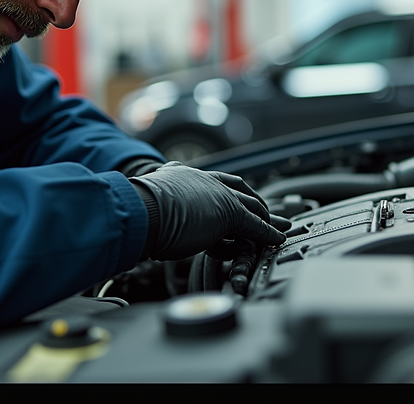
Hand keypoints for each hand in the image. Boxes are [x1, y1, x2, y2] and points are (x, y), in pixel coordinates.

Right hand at [131, 162, 286, 260]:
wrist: (140, 212)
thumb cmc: (137, 213)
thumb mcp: (150, 207)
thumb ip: (157, 208)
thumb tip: (146, 218)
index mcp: (183, 176)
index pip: (213, 181)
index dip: (228, 191)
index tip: (236, 198)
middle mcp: (203, 180)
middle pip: (238, 189)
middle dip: (255, 202)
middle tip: (267, 213)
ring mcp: (217, 195)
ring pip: (250, 207)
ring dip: (266, 220)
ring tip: (276, 229)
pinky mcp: (230, 214)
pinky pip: (254, 224)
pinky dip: (267, 233)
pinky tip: (276, 238)